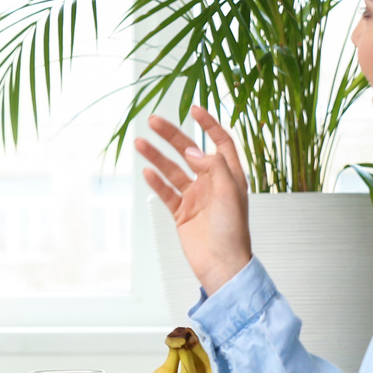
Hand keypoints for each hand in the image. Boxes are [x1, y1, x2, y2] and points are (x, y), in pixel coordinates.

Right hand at [135, 107, 252, 296]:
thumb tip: (192, 150)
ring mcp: (196, 197)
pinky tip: (146, 172)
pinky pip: (166, 192)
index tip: (194, 109)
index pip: (220, 142)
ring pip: (173, 170)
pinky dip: (156, 182)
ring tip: (140, 143)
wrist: (221, 264)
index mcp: (230, 176)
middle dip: (172, 135)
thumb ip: (213, 166)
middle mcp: (212, 183)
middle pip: (190, 151)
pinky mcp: (182, 213)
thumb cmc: (232, 231)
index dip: (209, 124)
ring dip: (157, 156)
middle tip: (153, 121)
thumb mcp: (230, 192)